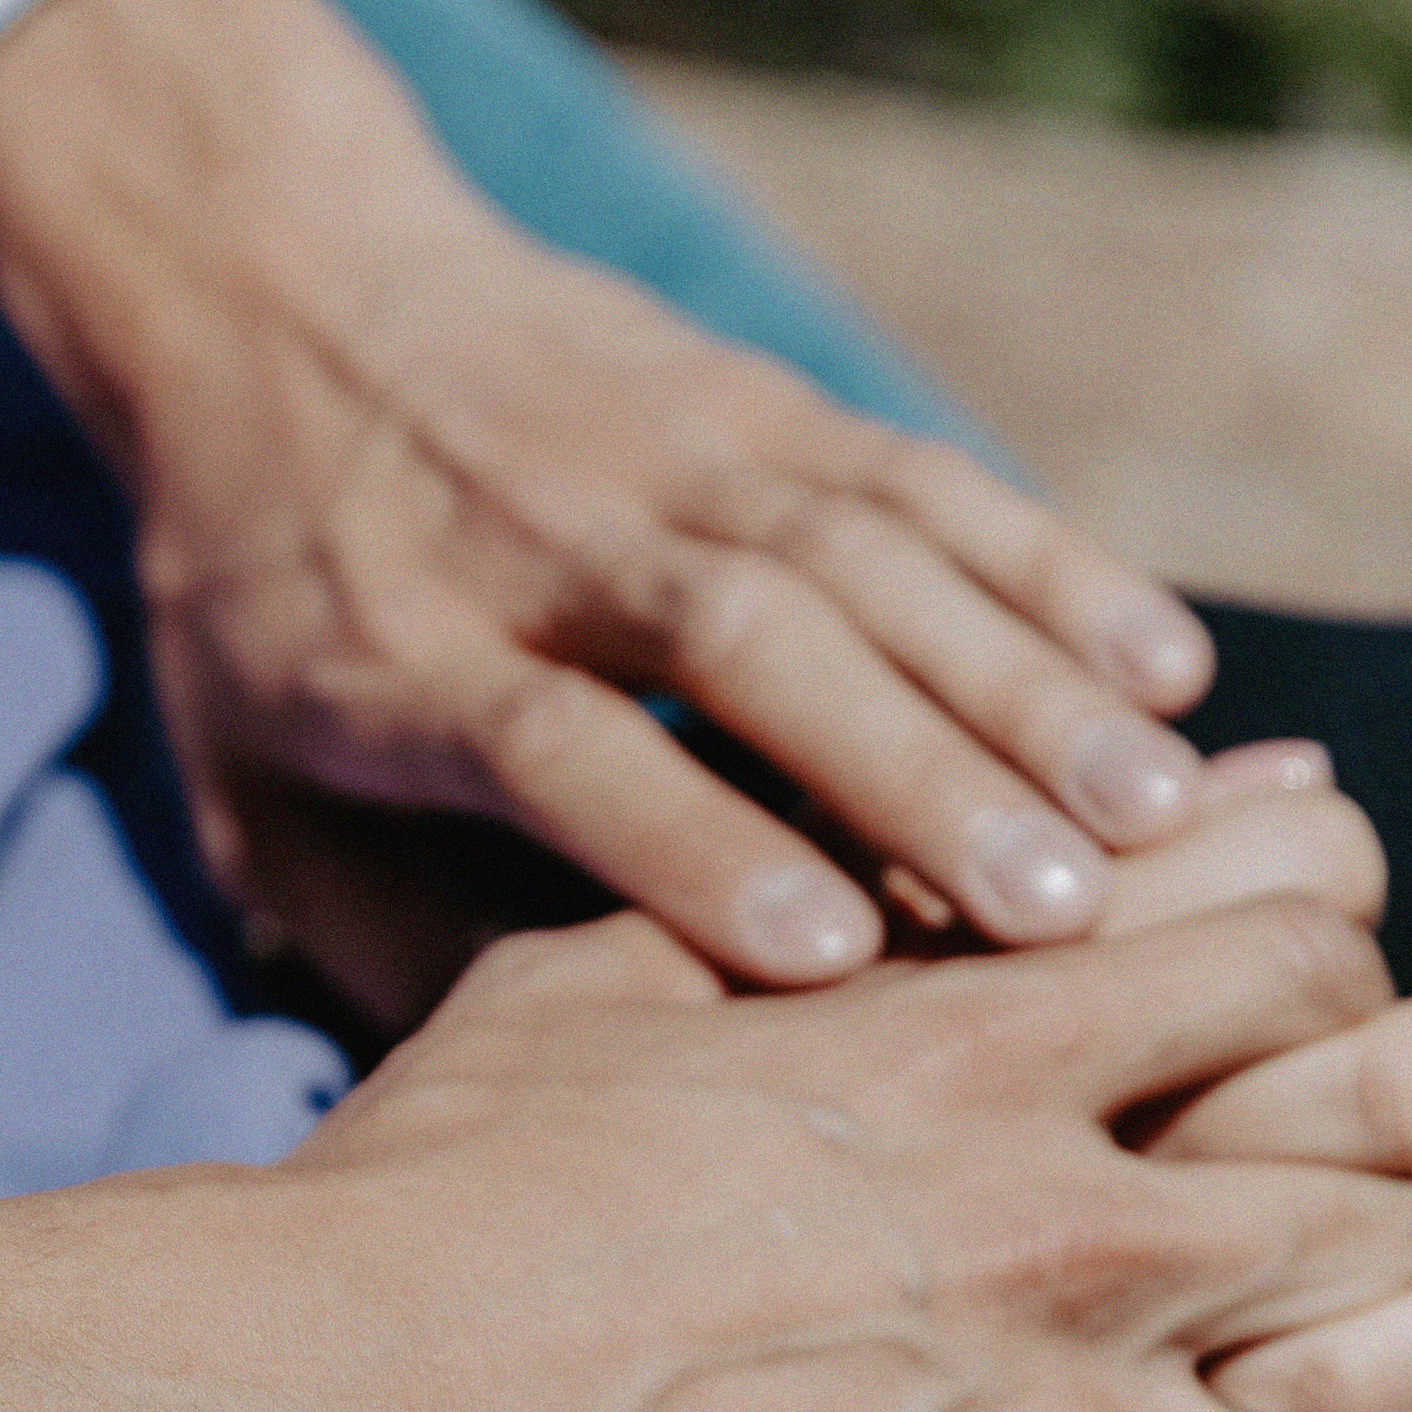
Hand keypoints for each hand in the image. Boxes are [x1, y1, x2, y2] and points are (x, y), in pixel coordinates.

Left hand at [0, 0, 1215, 1025]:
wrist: (275, 299)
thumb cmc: (263, 612)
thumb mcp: (243, 784)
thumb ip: (373, 938)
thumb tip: (524, 1111)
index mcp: (403, 655)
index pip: (564, 744)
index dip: (695, 841)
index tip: (833, 956)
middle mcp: (548, 537)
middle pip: (747, 642)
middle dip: (917, 774)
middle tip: (1067, 919)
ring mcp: (669, 450)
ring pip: (867, 556)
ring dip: (1026, 686)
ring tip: (1167, 820)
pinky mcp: (763, 396)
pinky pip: (926, 477)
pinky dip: (1052, 565)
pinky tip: (1167, 667)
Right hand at [0, 897, 1411, 1411]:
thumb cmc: (440, 1179)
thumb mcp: (610, 967)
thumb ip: (802, 883)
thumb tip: (929, 817)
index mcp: (978, 1043)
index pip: (1303, 948)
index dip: (1358, 944)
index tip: (1365, 963)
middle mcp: (1063, 1232)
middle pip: (1395, 1168)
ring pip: (1356, 1398)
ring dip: (1376, 1374)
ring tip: (1386, 1359)